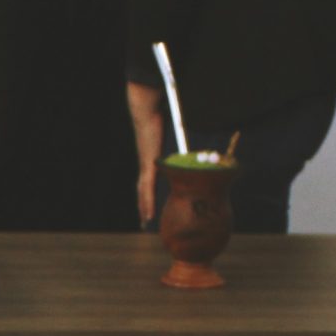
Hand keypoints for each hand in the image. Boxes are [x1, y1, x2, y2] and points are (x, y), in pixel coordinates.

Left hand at [127, 81, 166, 225]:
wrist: (145, 113)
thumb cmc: (156, 119)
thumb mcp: (170, 134)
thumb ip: (178, 141)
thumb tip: (193, 145)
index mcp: (149, 160)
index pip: (148, 180)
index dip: (148, 192)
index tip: (149, 202)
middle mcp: (145, 166)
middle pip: (142, 190)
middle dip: (143, 205)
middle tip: (144, 219)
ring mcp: (144, 167)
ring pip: (144, 193)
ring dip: (144, 208)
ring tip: (145, 222)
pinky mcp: (147, 166)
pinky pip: (148, 189)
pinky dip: (148, 202)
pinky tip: (147, 214)